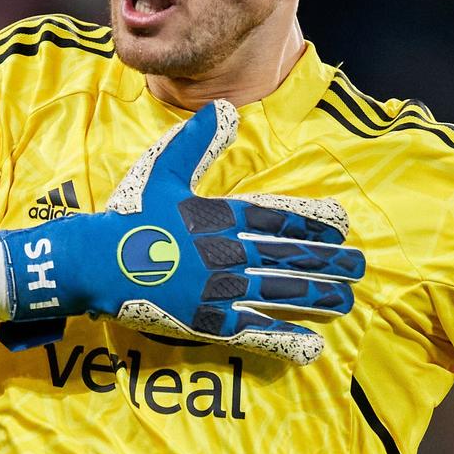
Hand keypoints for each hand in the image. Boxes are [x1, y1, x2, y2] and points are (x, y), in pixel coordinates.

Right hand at [0, 99, 364, 363]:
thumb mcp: (163, 169)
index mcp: (221, 216)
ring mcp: (222, 290)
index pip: (279, 217)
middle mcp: (229, 252)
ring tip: (346, 298)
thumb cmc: (127, 214)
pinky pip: (257, 332)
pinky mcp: (209, 322)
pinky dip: (288, 339)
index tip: (342, 226)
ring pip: (282, 292)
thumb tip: (226, 108)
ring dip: (319, 296)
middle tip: (359, 265)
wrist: (93, 261)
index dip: (314, 222)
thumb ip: (198, 142)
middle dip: (328, 261)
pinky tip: (314, 345)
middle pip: (290, 256)